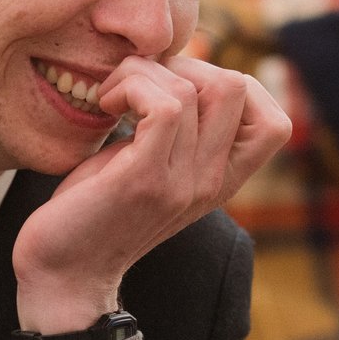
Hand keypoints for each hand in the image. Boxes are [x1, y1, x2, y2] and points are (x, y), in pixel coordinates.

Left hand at [11, 55, 289, 336]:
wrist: (63, 276)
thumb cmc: (95, 211)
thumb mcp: (151, 167)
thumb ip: (175, 131)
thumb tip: (172, 67)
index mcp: (220, 180)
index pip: (275, 121)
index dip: (230, 83)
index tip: (177, 89)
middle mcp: (212, 182)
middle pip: (239, 87)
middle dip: (184, 63)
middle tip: (140, 85)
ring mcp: (183, 183)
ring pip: (195, 88)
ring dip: (143, 73)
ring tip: (114, 97)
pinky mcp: (146, 180)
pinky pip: (164, 105)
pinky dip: (131, 86)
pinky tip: (107, 104)